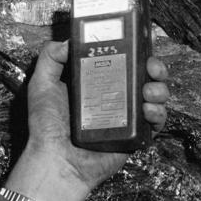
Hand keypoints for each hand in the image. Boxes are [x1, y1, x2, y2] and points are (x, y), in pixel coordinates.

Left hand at [4, 40, 168, 200]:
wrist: (56, 160)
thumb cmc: (46, 126)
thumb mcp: (41, 84)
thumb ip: (50, 58)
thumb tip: (70, 40)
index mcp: (95, 82)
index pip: (122, 60)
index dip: (136, 49)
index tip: (142, 40)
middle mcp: (114, 97)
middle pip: (144, 75)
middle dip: (154, 67)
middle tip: (151, 66)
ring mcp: (127, 116)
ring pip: (154, 96)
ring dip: (159, 88)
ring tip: (149, 90)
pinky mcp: (135, 136)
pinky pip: (156, 122)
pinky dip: (158, 113)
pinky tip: (148, 109)